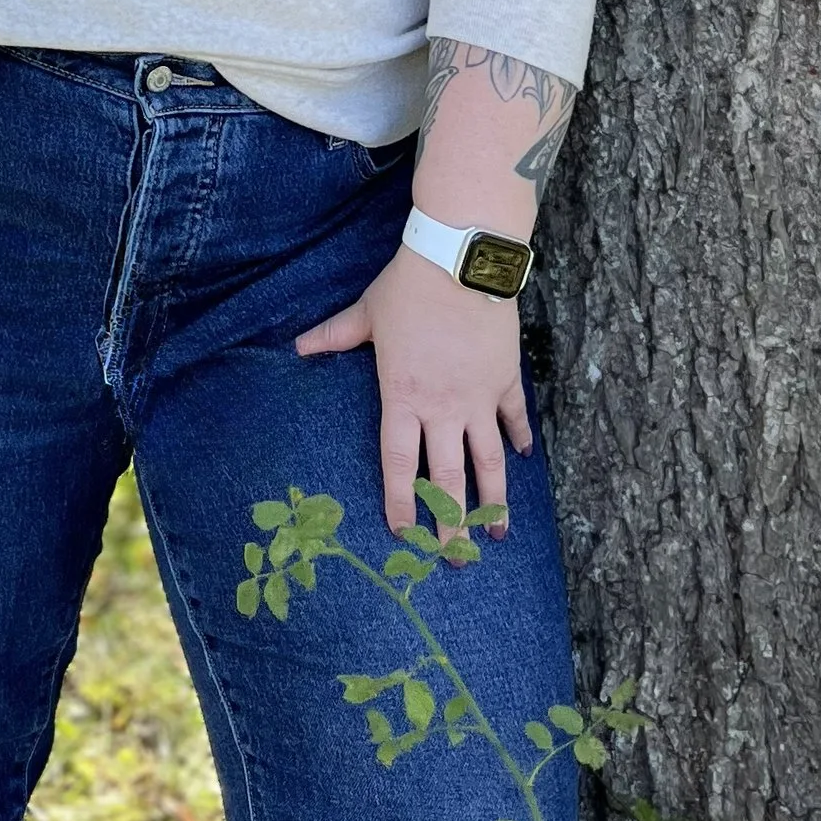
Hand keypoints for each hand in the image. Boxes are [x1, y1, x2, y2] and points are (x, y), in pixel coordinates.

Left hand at [295, 244, 531, 538]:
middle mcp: (444, 408)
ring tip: (497, 532)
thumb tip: (296, 346)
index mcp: (404, 396)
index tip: (402, 532)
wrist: (461, 260)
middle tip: (454, 559)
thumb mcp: (365, 313)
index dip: (402, 502)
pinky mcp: (506, 380)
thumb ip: (333, 336)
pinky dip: (518, 440)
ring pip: (489, 462)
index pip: (400, 463)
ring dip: (494, 499)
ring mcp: (479, 398)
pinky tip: (524, 459)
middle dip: (451, 524)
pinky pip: (513, 419)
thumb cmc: (408, 287)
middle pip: (449, 479)